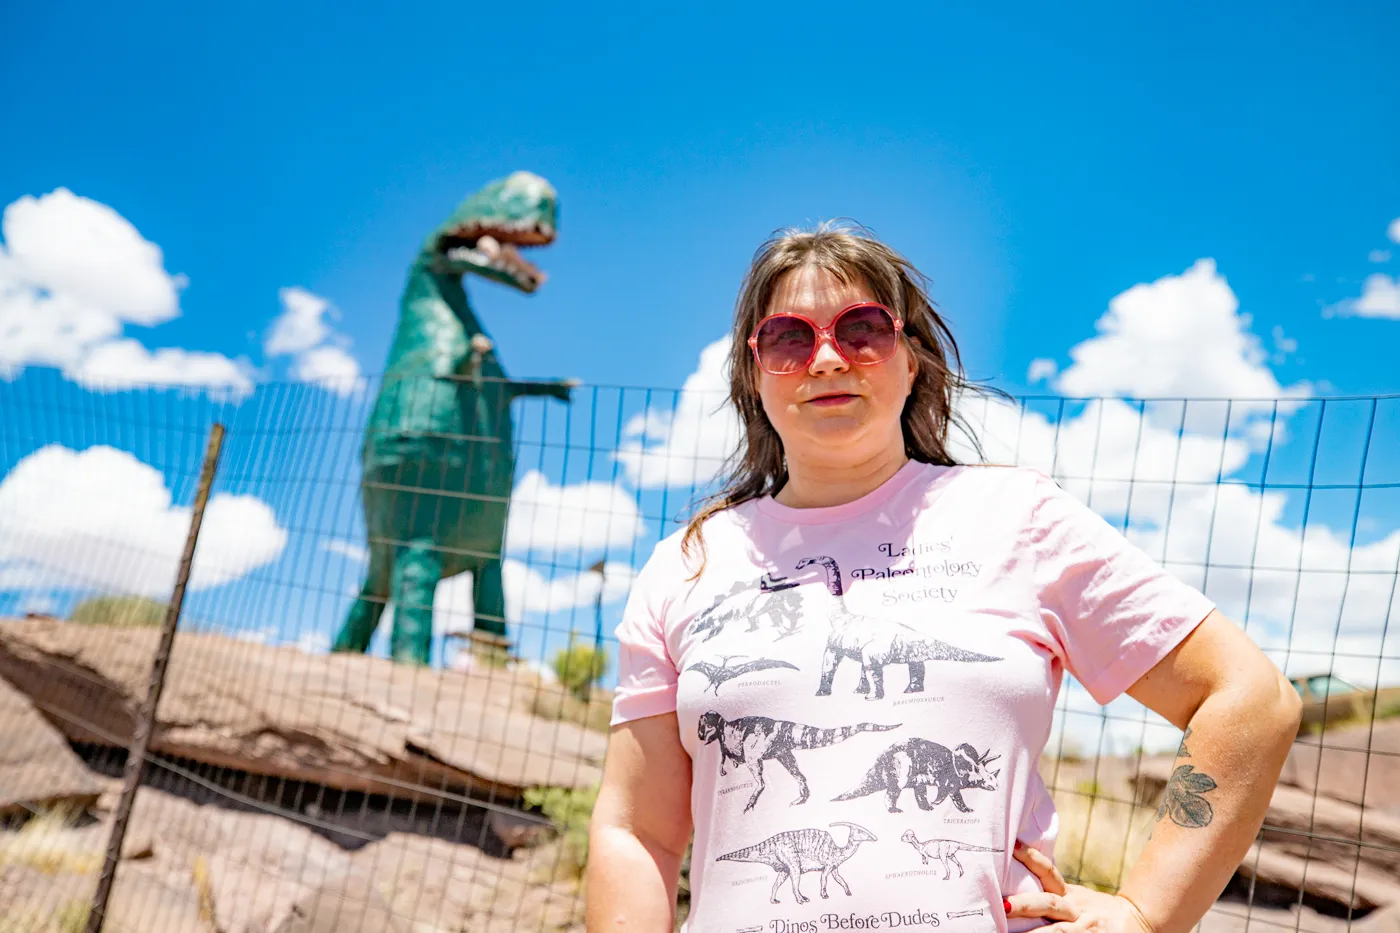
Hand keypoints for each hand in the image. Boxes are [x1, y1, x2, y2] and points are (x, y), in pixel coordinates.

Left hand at [1006, 840, 1153, 932]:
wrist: (1137, 923)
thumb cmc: (1095, 911)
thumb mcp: (1076, 897)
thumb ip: (1052, 890)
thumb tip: (1015, 874)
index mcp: (1069, 895)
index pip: (1049, 872)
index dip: (1032, 858)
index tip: (1012, 846)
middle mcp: (1076, 910)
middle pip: (1049, 903)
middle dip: (1025, 904)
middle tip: (1003, 905)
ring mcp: (1084, 929)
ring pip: (1058, 932)